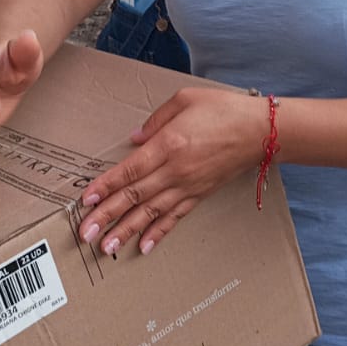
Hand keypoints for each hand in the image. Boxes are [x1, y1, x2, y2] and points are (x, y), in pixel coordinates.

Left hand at [78, 87, 267, 254]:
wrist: (262, 131)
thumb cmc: (224, 110)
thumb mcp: (185, 99)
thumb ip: (155, 120)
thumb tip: (135, 140)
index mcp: (169, 144)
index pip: (129, 170)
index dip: (106, 187)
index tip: (86, 200)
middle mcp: (176, 170)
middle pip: (135, 196)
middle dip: (107, 216)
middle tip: (85, 233)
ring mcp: (188, 186)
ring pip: (151, 213)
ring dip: (126, 231)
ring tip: (106, 246)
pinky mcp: (199, 195)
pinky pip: (174, 218)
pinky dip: (158, 233)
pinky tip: (143, 246)